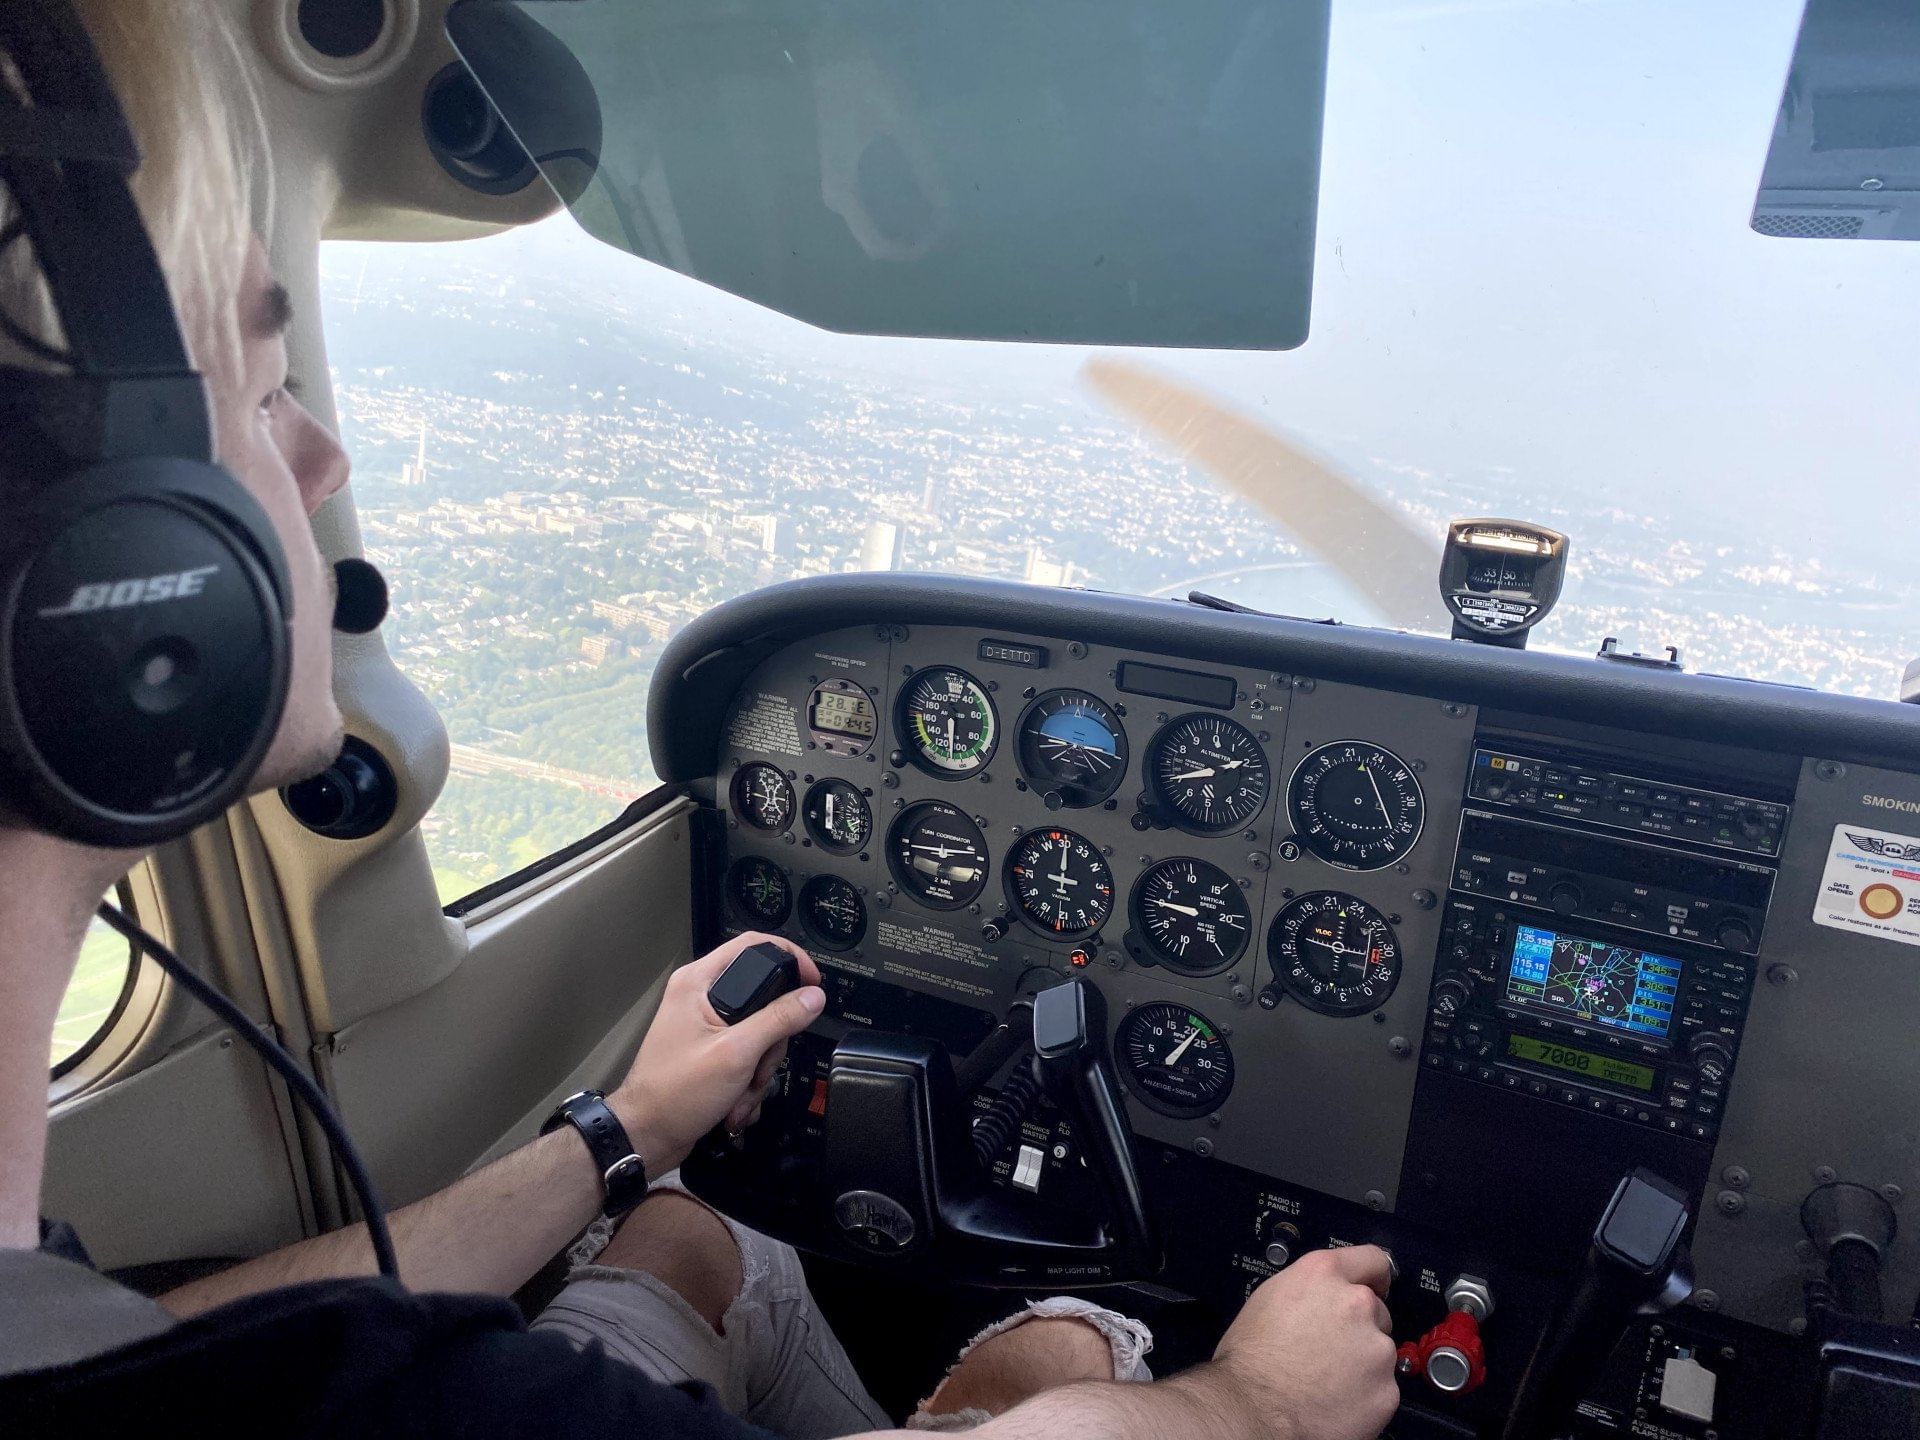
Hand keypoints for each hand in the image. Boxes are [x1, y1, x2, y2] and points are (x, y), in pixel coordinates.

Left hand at [609, 932, 824, 1174]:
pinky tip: (733, 1104)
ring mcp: (706, 1027)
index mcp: (698, 982)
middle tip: (758, 1065)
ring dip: (758, 1072)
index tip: (812, 982)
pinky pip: (748, 1058)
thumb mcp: (736, 1053)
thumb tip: (812, 996)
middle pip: (764, 1001)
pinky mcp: (710, 1052)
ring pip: (760, 1036)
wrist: (646, 1137)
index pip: (753, 946)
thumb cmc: (674, 1094)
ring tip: (740, 1095)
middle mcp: (700, 998)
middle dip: (770, 1043)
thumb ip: (778, 1019)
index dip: (789, 958)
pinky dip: (746, 1085)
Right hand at [1177, 1245, 1398, 1439]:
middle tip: (1331, 1349)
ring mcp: (1376, 1348)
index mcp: (1323, 1275)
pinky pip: (1382, 1388)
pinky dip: (1366, 1396)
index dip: (1373, 1277)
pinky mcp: (1386, 1390)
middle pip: (1376, 1310)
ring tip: (1327, 1380)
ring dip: (1363, 1363)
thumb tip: (1319, 1299)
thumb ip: (1308, 1291)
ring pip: (1379, 1351)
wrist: (1253, 1411)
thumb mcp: (1269, 1300)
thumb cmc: (1250, 1361)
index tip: (1375, 1286)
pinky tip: (1335, 1400)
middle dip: (1360, 1327)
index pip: (1372, 1260)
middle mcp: (1355, 1304)